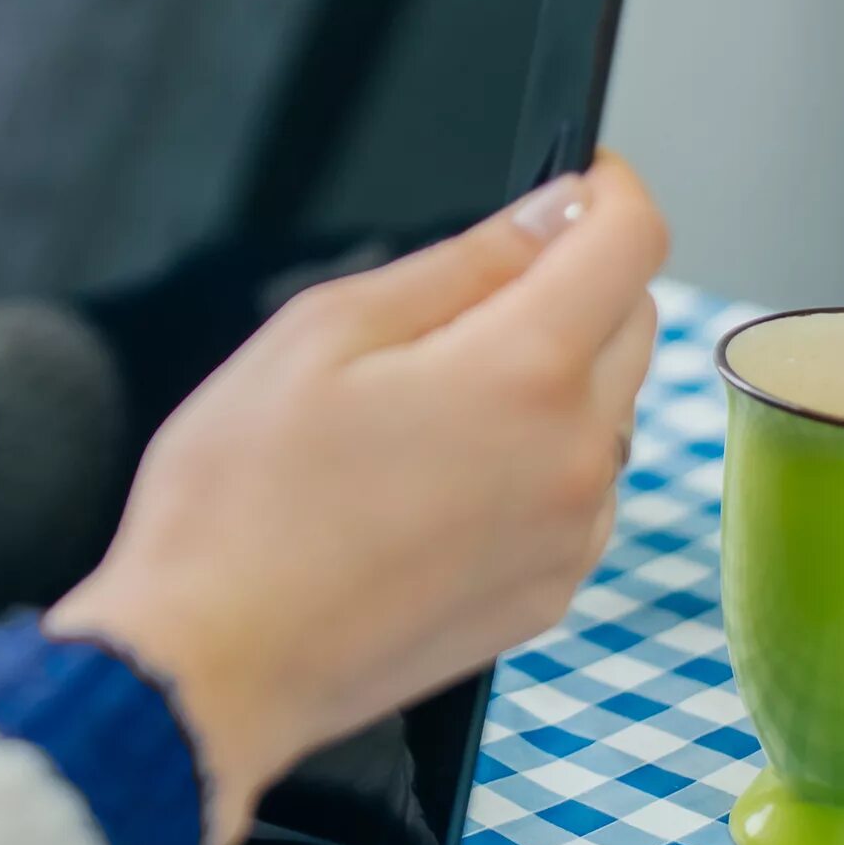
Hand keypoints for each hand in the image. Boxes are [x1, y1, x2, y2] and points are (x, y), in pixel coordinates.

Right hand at [46, 156, 667, 844]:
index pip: (632, 242)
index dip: (608, 189)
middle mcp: (578, 459)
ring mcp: (571, 538)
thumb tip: (549, 216)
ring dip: (553, 375)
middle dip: (574, 280)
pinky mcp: (548, 596)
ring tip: (426, 398)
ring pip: (606, 410)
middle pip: (631, 323)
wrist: (211, 664)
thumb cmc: (238, 501)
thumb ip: (457, 264)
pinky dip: (536, 459)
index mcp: (525, 374)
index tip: (577, 180)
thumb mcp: (321, 332)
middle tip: (464, 291)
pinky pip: (578, 492)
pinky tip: (433, 475)